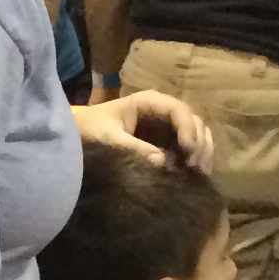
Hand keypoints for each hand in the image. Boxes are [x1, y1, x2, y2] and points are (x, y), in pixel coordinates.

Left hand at [80, 88, 212, 174]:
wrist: (76, 139)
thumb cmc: (89, 130)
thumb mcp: (107, 137)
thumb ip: (132, 147)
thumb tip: (161, 161)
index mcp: (148, 102)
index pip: (178, 110)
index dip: (188, 128)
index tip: (188, 150)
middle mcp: (162, 113)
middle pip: (194, 122)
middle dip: (199, 143)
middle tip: (196, 168)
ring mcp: (166, 128)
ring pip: (196, 135)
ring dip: (202, 153)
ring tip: (198, 174)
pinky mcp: (166, 144)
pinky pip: (187, 150)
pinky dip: (194, 161)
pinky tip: (194, 176)